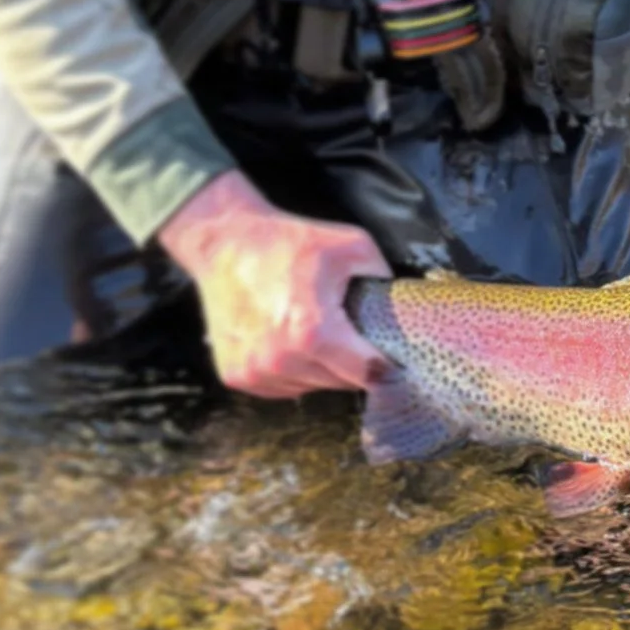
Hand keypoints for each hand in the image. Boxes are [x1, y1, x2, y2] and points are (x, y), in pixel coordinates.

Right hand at [159, 171, 391, 397]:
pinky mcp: (237, 377)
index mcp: (313, 332)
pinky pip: (283, 387)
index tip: (396, 360)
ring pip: (312, 387)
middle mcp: (281, 361)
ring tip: (314, 331)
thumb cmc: (288, 242)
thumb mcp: (352, 246)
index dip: (388, 368)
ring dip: (322, 368)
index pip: (369, 374)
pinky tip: (289, 340)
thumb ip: (383, 280)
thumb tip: (404, 311)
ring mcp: (256, 372)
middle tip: (350, 332)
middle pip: (342, 382)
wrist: (224, 243)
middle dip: (353, 362)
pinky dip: (294, 370)